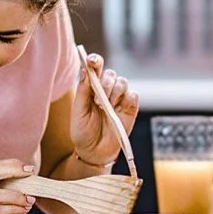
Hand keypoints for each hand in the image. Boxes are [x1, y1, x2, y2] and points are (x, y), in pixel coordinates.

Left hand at [71, 52, 138, 166]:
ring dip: (115, 91)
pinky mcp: (131, 108)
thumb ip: (83, 91)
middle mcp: (106, 90)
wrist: (94, 152)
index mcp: (91, 88)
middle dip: (105, 82)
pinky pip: (134, 95)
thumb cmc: (82, 131)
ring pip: (123, 82)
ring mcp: (119, 99)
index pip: (95, 68)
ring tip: (107, 107)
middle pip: (111, 73)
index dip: (95, 61)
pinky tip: (119, 109)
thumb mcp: (78, 111)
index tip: (92, 61)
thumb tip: (85, 70)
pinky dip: (127, 99)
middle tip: (99, 98)